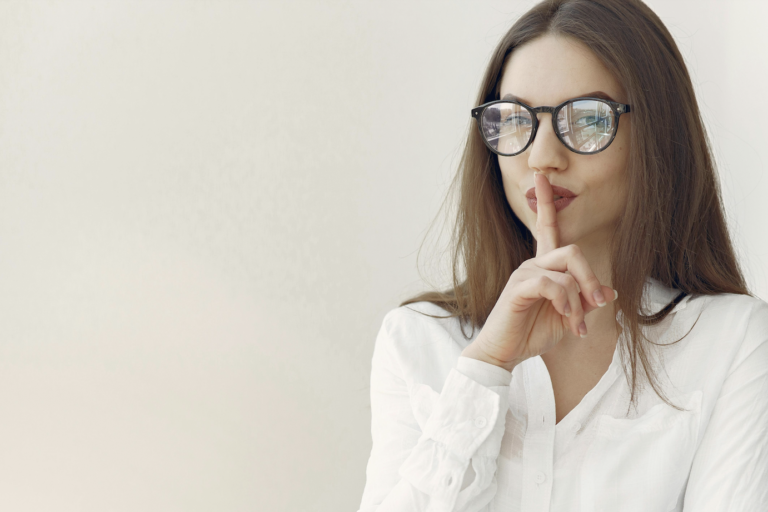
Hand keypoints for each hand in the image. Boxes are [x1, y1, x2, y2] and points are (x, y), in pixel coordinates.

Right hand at [462, 172, 616, 370]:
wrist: (504, 354)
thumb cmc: (532, 334)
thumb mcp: (569, 318)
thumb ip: (586, 302)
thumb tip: (609, 292)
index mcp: (543, 267)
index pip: (546, 228)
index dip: (545, 202)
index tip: (542, 176)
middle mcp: (532, 265)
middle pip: (573, 251)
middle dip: (591, 278)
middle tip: (596, 305)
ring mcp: (523, 274)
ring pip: (566, 270)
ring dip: (579, 300)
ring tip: (576, 325)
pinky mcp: (518, 288)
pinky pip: (551, 284)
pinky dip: (566, 303)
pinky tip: (565, 319)